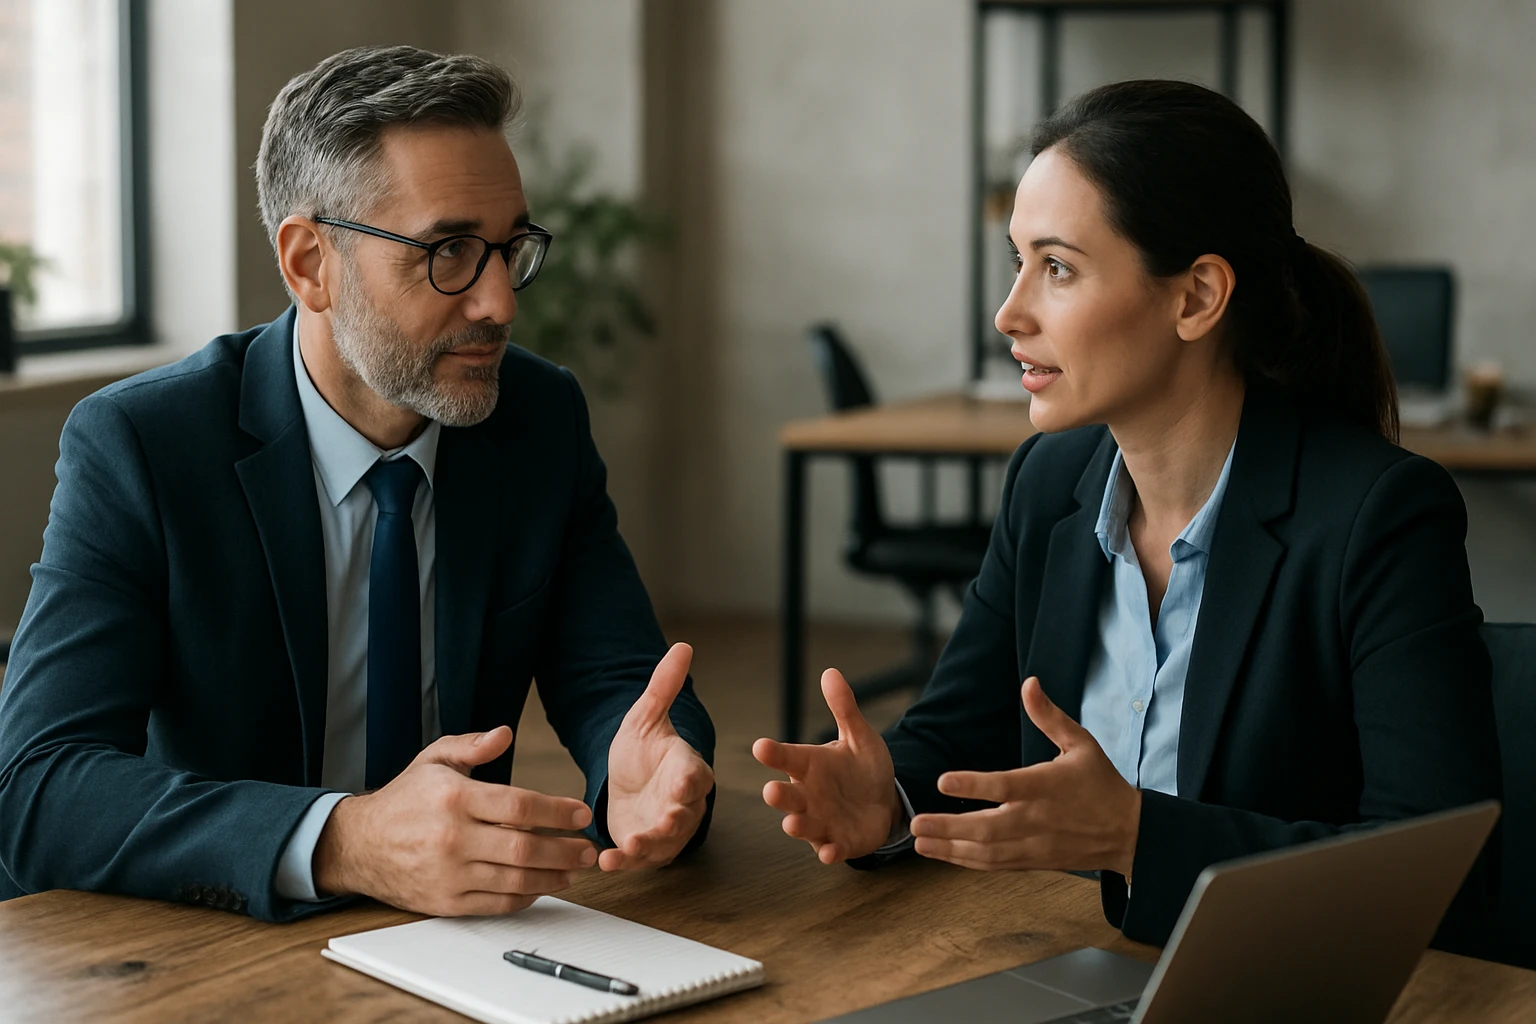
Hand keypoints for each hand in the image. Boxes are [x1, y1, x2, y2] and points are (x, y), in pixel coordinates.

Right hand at [312, 726, 597, 915]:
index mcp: (454, 797)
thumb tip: (506, 732)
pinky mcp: (445, 901)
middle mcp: (453, 837)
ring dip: (553, 877)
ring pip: (515, 879)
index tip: (580, 813)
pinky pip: (496, 903)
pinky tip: (542, 887)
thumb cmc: (404, 799)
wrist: (359, 845)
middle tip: (589, 850)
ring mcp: (449, 873)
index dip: (557, 810)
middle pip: (524, 847)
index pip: (519, 805)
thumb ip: (471, 745)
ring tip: (574, 870)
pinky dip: (525, 897)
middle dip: (565, 850)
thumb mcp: (433, 760)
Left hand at [602, 643, 714, 870]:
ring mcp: (663, 830)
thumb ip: (663, 687)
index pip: (696, 776)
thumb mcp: (646, 717)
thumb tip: (682, 645)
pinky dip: (623, 864)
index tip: (682, 783)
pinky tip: (604, 863)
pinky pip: (637, 860)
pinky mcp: (642, 849)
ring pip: (663, 843)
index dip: (690, 781)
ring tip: (629, 847)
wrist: (625, 781)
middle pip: (684, 816)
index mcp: (687, 770)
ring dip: (648, 847)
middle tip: (660, 824)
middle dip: (673, 822)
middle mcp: (682, 804)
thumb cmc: (643, 749)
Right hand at [753, 667, 903, 863]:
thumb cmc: (862, 767)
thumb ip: (844, 708)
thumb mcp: (859, 736)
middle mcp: (808, 795)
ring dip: (797, 826)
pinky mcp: (838, 843)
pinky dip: (829, 853)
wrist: (884, 802)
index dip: (773, 753)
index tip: (761, 747)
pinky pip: (830, 850)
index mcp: (808, 765)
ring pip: (803, 825)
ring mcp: (820, 821)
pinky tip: (830, 853)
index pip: (786, 757)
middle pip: (787, 795)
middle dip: (779, 795)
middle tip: (771, 791)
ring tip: (791, 824)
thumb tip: (830, 671)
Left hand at [910, 677, 1140, 876]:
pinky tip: (943, 854)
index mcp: (1047, 786)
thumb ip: (1050, 717)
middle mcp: (1037, 819)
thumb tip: (1029, 683)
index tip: (941, 782)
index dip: (973, 785)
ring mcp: (1034, 845)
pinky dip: (967, 862)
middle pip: (989, 828)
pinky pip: (996, 865)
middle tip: (916, 822)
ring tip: (919, 842)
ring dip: (951, 849)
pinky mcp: (1033, 861)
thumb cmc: (1101, 783)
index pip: (1005, 786)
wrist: (1130, 833)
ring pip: (988, 852)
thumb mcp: (1081, 744)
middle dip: (950, 827)